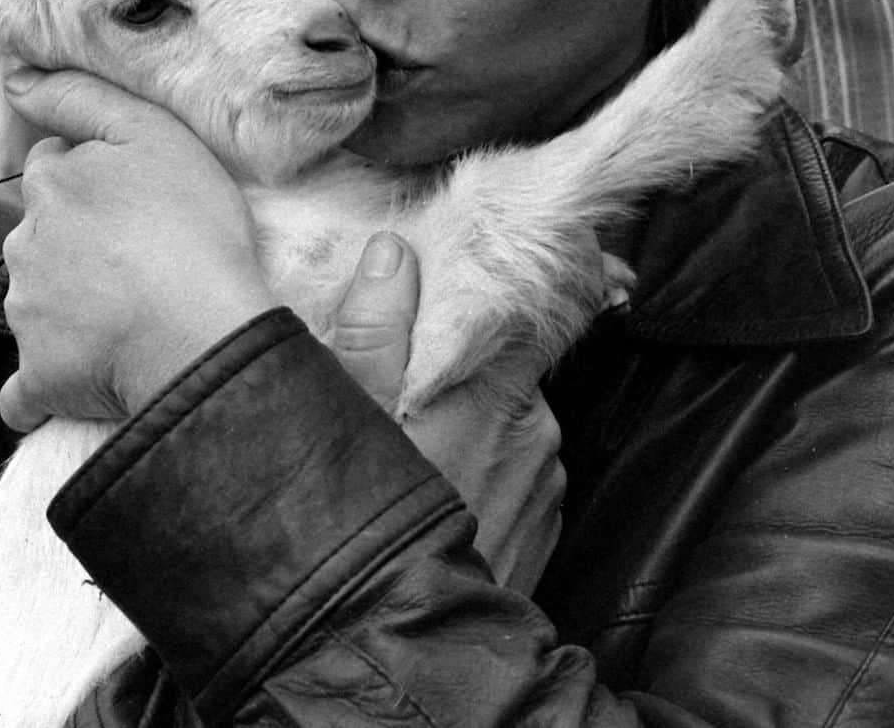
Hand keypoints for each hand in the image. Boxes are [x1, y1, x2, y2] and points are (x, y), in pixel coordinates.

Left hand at [0, 68, 275, 432]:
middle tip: (142, 257)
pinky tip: (86, 381)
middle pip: (43, 233)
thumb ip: (80, 98)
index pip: (55, 168)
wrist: (202, 333)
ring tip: (135, 315)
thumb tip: (14, 81)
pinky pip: (28, 387)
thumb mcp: (152, 134)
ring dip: (69, 307)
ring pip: (38, 302)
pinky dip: (47, 384)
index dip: (95, 180)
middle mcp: (25, 246)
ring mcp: (27, 316)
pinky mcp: (38, 376)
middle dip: (77, 241)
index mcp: (51, 185)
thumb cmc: (192, 229)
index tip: (136, 200)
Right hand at [333, 233, 565, 593]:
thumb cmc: (365, 528)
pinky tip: (441, 487)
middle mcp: (535, 426)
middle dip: (467, 362)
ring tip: (417, 448)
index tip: (491, 271)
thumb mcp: (347, 418)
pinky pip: (518, 466)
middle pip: (510, 361)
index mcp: (490, 388)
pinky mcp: (546, 519)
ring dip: (473, 419)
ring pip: (511, 417)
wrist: (403, 644)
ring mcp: (546, 478)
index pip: (537, 305)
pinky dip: (485, 465)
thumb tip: (392, 250)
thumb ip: (374, 328)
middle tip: (410, 384)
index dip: (515, 282)